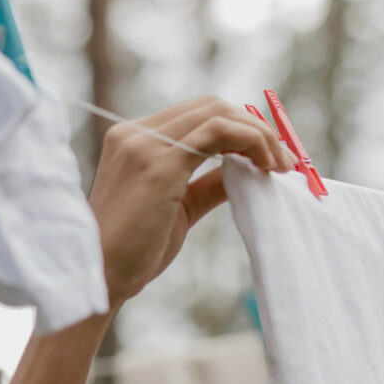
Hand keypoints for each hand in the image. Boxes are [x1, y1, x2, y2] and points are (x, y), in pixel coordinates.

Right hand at [87, 98, 293, 310]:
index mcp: (133, 140)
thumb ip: (207, 183)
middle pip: (211, 106)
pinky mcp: (159, 162)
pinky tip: (265, 166)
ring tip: (279, 165)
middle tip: (283, 160)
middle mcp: (134, 133)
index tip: (268, 155)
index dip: (239, 128)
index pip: (197, 114)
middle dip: (255, 127)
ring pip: (218, 113)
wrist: (101, 277)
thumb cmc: (134, 252)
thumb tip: (246, 170)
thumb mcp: (177, 208)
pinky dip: (250, 141)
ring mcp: (144, 144)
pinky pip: (219, 132)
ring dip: (259, 134)